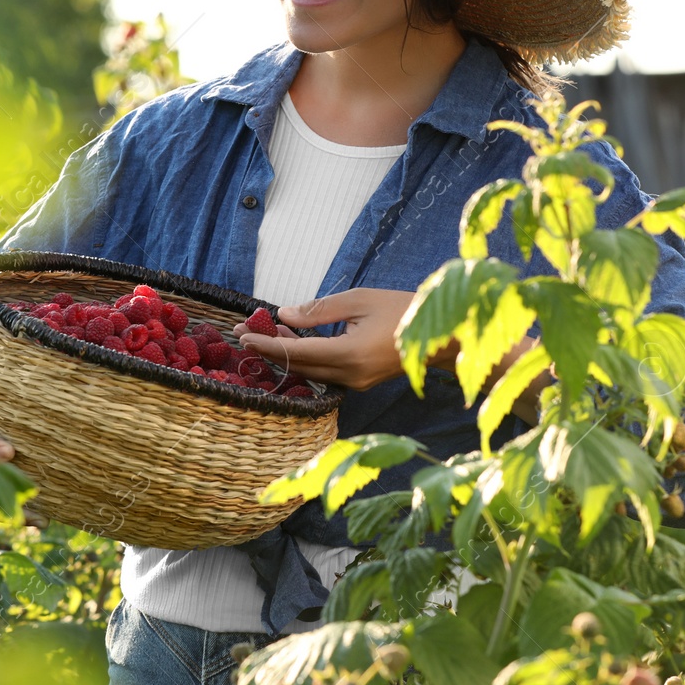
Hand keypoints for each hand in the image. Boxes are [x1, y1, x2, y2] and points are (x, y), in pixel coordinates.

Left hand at [234, 288, 423, 390]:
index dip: (267, 344)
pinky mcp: (360, 382)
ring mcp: (356, 383)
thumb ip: (319, 310)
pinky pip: (323, 371)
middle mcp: (351, 376)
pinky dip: (304, 357)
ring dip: (284, 353)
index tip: (243, 335)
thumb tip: (283, 315)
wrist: (444, 336)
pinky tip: (290, 339)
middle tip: (241, 332)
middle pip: (298, 366)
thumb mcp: (359, 300)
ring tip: (259, 333)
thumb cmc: (403, 309)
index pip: (297, 353)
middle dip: (267, 350)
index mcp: (351, 355)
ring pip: (309, 371)